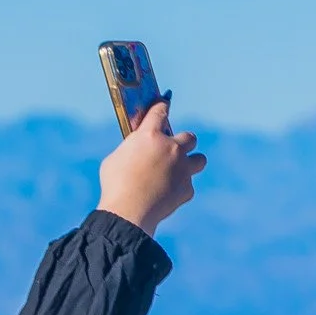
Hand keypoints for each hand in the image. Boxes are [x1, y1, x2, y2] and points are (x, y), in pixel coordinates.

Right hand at [97, 100, 205, 235]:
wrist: (129, 211)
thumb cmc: (115, 184)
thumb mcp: (115, 158)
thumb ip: (132, 150)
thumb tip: (137, 151)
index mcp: (150, 135)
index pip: (160, 112)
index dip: (163, 106)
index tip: (165, 103)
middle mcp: (171, 148)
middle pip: (189, 137)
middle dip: (183, 142)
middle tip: (173, 150)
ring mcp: (182, 168)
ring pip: (200, 159)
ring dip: (192, 162)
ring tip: (179, 170)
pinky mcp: (187, 188)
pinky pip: (188, 185)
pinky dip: (179, 188)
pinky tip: (166, 195)